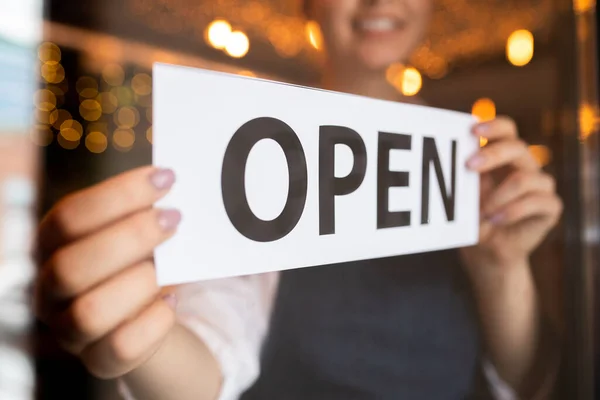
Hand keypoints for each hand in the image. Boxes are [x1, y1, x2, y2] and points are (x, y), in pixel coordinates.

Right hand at [34, 166, 180, 378]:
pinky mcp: (100, 359)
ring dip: (139, 283)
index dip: (119, 195)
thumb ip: (146, 208)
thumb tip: (175, 178)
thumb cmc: (140, 259)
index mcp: (53, 245)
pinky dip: (154, 322)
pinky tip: (172, 300)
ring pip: (90, 313)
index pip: (69, 217)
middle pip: (71, 267)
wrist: (147, 314)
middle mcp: (50, 289)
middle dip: (130, 237)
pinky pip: (122, 348)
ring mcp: (70, 329)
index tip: (166, 178)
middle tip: (175, 218)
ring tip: (170, 269)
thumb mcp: (136, 230)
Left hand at [460, 117, 561, 271]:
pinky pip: (537, 201)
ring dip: (498, 195)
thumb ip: (465, 176)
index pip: (507, 130)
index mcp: (504, 157)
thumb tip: (454, 156)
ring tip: (481, 211)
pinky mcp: (550, 207)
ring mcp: (540, 186)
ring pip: (524, 178)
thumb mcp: (465, 196)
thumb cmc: (473, 218)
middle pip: (517, 147)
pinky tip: (495, 220)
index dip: (494, 126)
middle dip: (492, 154)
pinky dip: (512, 211)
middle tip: (468, 165)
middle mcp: (525, 166)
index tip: (473, 130)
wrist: (487, 251)